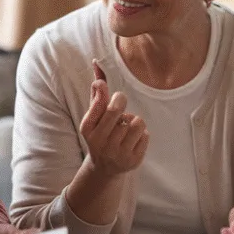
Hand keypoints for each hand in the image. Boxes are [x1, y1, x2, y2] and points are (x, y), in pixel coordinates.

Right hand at [80, 60, 148, 177]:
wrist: (105, 168)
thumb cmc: (101, 135)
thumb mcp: (94, 118)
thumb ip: (96, 94)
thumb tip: (97, 65)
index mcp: (88, 130)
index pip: (97, 105)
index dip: (102, 90)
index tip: (104, 84)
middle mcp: (101, 142)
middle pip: (116, 109)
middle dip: (120, 100)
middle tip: (119, 102)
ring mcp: (117, 153)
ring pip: (136, 121)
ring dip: (134, 120)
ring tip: (127, 127)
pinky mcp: (133, 160)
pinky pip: (145, 135)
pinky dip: (142, 134)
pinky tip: (133, 140)